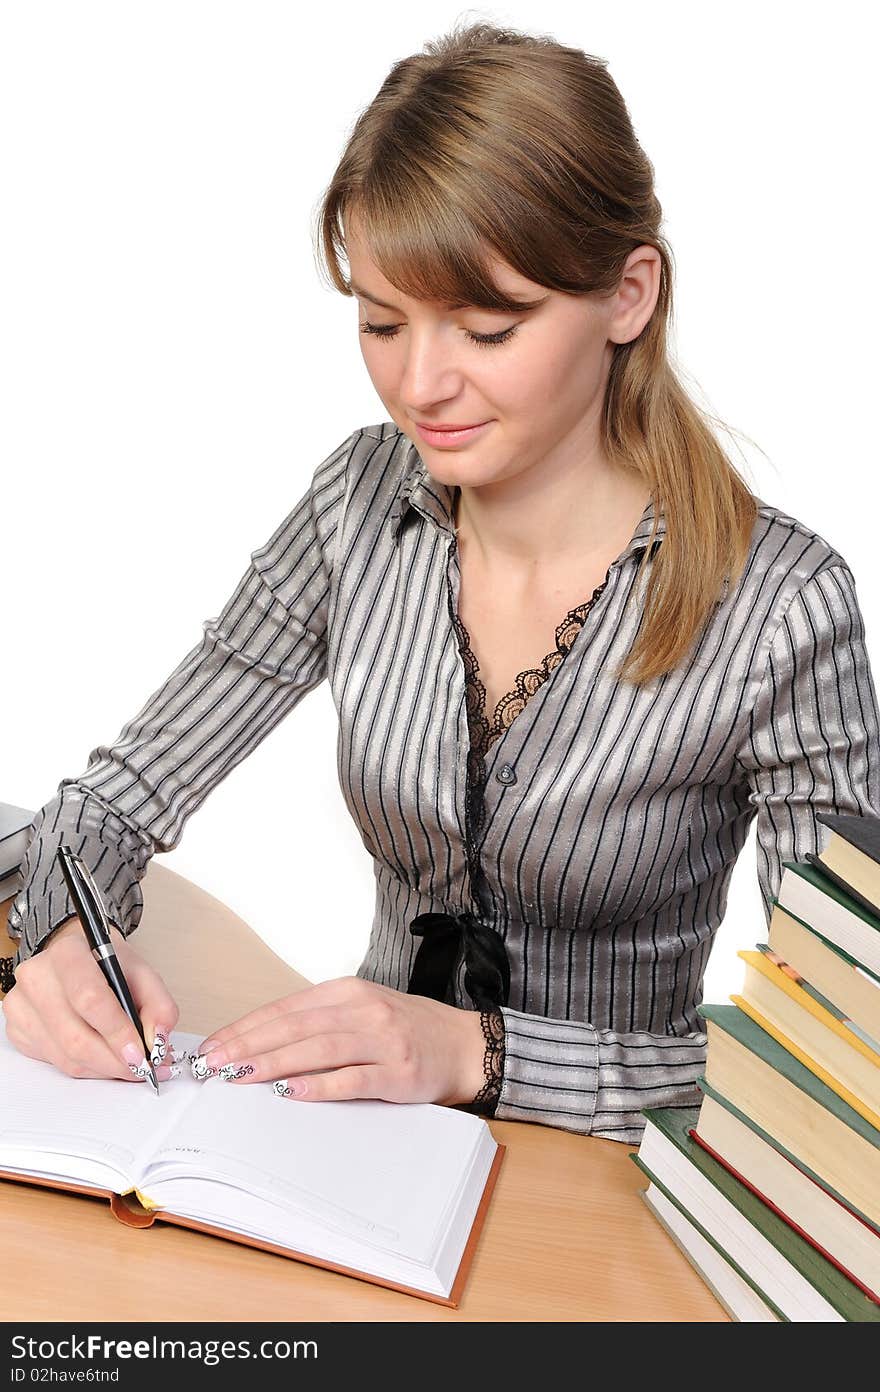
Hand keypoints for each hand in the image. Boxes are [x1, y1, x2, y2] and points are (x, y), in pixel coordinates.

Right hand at [2, 916, 179, 1082]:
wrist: (80, 958)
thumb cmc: (108, 965)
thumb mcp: (143, 973)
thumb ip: (159, 1005)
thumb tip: (158, 1040)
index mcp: (68, 953)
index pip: (89, 999)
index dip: (117, 1032)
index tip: (142, 1052)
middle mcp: (37, 977)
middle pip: (75, 1037)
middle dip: (115, 1060)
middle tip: (143, 1067)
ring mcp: (21, 1005)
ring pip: (67, 1057)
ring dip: (105, 1068)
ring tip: (129, 1063)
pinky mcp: (18, 1030)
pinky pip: (57, 1063)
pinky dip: (88, 1068)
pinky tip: (104, 1057)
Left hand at [193, 975, 487, 1105]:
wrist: (464, 1045)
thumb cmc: (405, 1030)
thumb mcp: (362, 1012)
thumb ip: (319, 1023)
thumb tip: (259, 1044)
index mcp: (348, 992)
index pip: (285, 1009)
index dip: (246, 1027)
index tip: (214, 1046)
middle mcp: (363, 1009)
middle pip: (295, 1026)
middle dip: (249, 1045)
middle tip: (215, 1065)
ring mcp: (383, 1039)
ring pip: (319, 1049)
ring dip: (276, 1062)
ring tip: (242, 1076)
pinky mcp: (399, 1071)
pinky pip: (353, 1078)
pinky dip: (321, 1085)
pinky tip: (293, 1092)